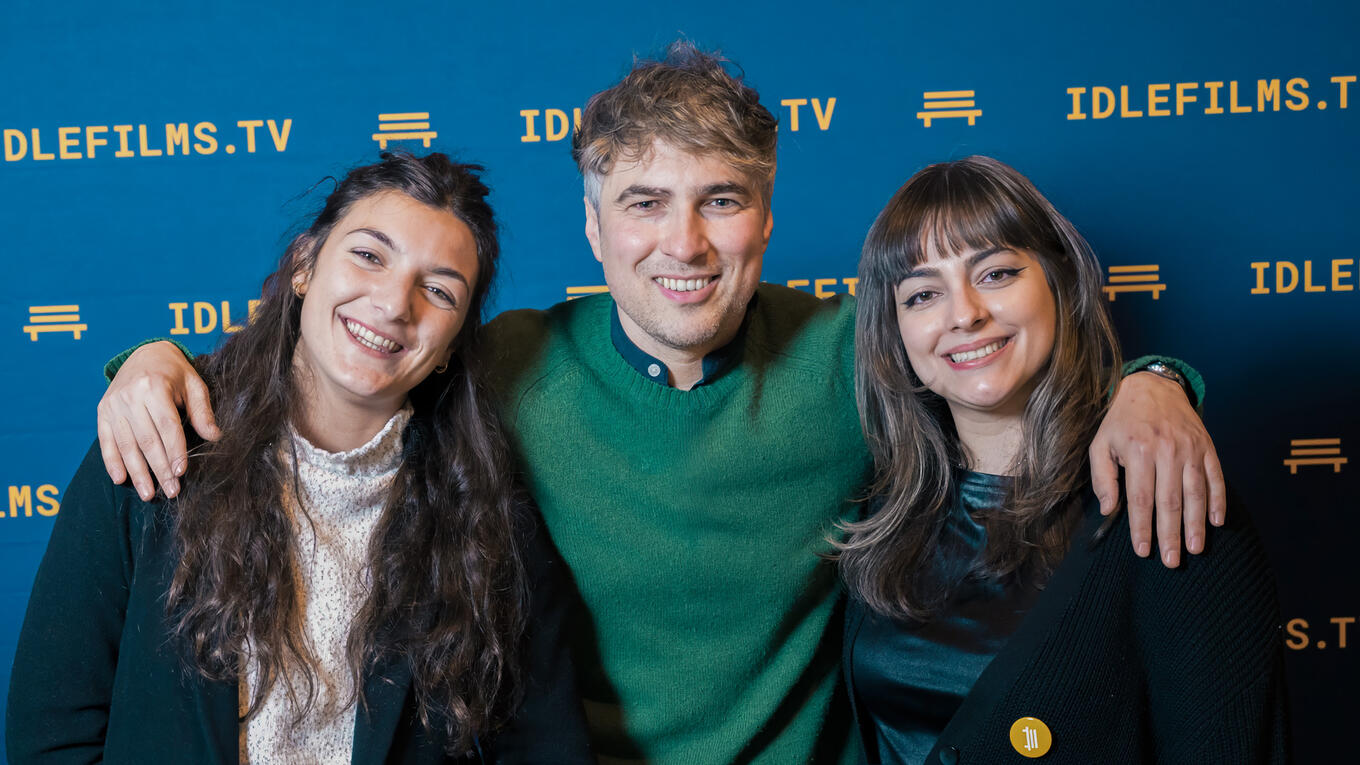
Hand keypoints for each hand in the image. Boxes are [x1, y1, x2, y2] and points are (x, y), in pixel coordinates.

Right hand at [96, 341, 218, 499]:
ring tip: (148, 494)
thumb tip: (215, 437)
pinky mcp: (102, 412)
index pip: (166, 426)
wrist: (145, 354)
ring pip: (126, 445)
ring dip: (137, 473)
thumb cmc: (175, 373)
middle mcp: (130, 396)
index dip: (174, 451)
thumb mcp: (194, 385)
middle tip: (171, 491)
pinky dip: (112, 462)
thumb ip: (202, 412)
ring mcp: (113, 404)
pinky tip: (121, 480)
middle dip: (159, 469)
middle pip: (146, 440)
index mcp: (154, 386)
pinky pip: (106, 441)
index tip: (182, 473)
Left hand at [1089, 371, 1225, 567]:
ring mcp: (1190, 449)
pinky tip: (1216, 521)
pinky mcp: (1207, 447)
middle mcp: (1167, 451)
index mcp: (1138, 452)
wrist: (1152, 387)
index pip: (1141, 499)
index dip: (1142, 528)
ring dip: (1196, 524)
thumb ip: (1103, 477)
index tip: (1144, 551)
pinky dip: (1218, 501)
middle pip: (1170, 501)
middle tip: (1171, 560)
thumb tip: (1109, 510)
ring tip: (1195, 549)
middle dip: (1171, 535)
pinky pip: (1216, 478)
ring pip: (1196, 493)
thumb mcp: (1100, 444)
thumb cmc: (1121, 421)